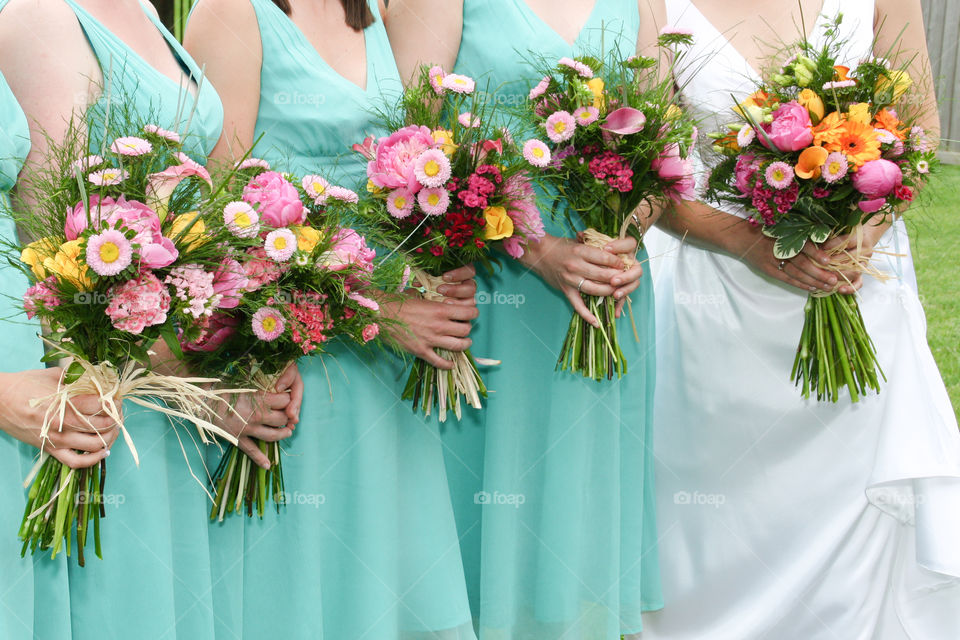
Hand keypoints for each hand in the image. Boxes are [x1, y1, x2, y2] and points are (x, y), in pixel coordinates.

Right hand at [0, 368, 119, 468]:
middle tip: (118, 413)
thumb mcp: (54, 375)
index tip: (117, 398)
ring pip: (95, 445)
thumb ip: (79, 378)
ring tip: (113, 429)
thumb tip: (101, 379)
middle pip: (103, 426)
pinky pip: (76, 462)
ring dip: (110, 438)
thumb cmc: (25, 384)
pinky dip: (93, 460)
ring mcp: (58, 439)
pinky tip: (102, 451)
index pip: (101, 405)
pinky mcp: (52, 449)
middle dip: (116, 419)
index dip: (114, 402)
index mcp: (65, 402)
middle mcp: (63, 423)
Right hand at [215, 362, 302, 469]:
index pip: (285, 400)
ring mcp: (248, 429)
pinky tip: (268, 465)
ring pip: (273, 436)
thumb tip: (268, 366)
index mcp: (259, 399)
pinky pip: (251, 451)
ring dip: (283, 434)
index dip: (288, 396)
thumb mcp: (239, 376)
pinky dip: (260, 458)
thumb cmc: (217, 383)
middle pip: (282, 418)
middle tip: (289, 413)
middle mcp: (257, 416)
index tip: (287, 394)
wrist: (196, 400)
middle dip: (288, 415)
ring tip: (288, 432)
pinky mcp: (237, 438)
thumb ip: (256, 375)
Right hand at [382, 265, 478, 368]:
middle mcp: (439, 325)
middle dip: (468, 329)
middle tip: (464, 328)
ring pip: (458, 346)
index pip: (468, 312)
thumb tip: (431, 295)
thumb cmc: (397, 302)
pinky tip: (450, 363)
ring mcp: (431, 340)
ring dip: (464, 345)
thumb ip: (429, 297)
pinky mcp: (421, 351)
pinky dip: (448, 364)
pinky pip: (440, 362)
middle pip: (466, 330)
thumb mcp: (418, 295)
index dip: (472, 313)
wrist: (380, 314)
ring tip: (464, 343)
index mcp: (440, 309)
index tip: (470, 313)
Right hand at [523, 234, 642, 324]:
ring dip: (608, 292)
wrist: (540, 254)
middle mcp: (575, 266)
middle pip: (602, 275)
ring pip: (594, 289)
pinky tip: (597, 323)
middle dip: (616, 278)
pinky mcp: (566, 290)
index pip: (604, 258)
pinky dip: (587, 315)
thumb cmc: (562, 246)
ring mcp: (570, 279)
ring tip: (617, 293)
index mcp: (580, 251)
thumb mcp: (578, 241)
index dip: (617, 262)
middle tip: (625, 279)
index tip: (624, 265)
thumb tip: (615, 251)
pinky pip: (577, 305)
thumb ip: (595, 246)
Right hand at [734, 227, 847, 293]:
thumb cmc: (766, 229)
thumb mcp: (782, 225)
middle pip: (801, 263)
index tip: (828, 261)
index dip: (816, 253)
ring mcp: (772, 260)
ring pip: (795, 273)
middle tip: (833, 279)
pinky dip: (799, 284)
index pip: (802, 246)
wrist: (742, 236)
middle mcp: (779, 249)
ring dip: (812, 281)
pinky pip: (786, 278)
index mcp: (784, 236)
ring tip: (827, 286)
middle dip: (818, 272)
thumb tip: (825, 240)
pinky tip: (811, 288)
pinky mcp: (768, 269)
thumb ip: (799, 232)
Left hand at [818, 221, 889, 291]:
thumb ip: (830, 236)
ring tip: (826, 276)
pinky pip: (858, 283)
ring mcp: (863, 264)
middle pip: (849, 259)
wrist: (861, 238)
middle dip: (833, 263)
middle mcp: (864, 251)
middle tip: (819, 266)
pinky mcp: (861, 274)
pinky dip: (850, 288)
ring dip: (838, 275)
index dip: (833, 245)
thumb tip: (816, 244)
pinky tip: (839, 289)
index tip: (821, 248)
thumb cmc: (845, 235)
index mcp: (859, 238)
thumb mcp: (839, 231)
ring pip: (854, 272)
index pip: (846, 241)